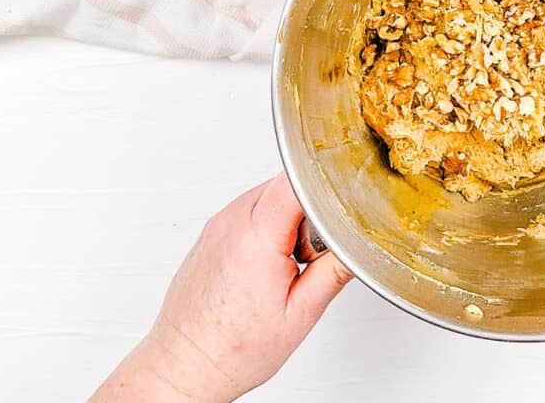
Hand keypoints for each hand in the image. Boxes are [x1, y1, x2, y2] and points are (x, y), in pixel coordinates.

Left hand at [91, 173, 351, 402]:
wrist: (185, 364)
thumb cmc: (233, 348)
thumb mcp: (301, 313)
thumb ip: (335, 270)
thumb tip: (359, 244)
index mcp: (255, 239)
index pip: (295, 180)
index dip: (324, 188)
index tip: (336, 209)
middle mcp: (230, 223)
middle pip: (285, 185)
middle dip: (309, 211)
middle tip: (308, 254)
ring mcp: (216, 224)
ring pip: (269, 195)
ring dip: (288, 219)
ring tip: (285, 263)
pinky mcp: (211, 231)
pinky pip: (250, 209)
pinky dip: (267, 226)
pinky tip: (266, 264)